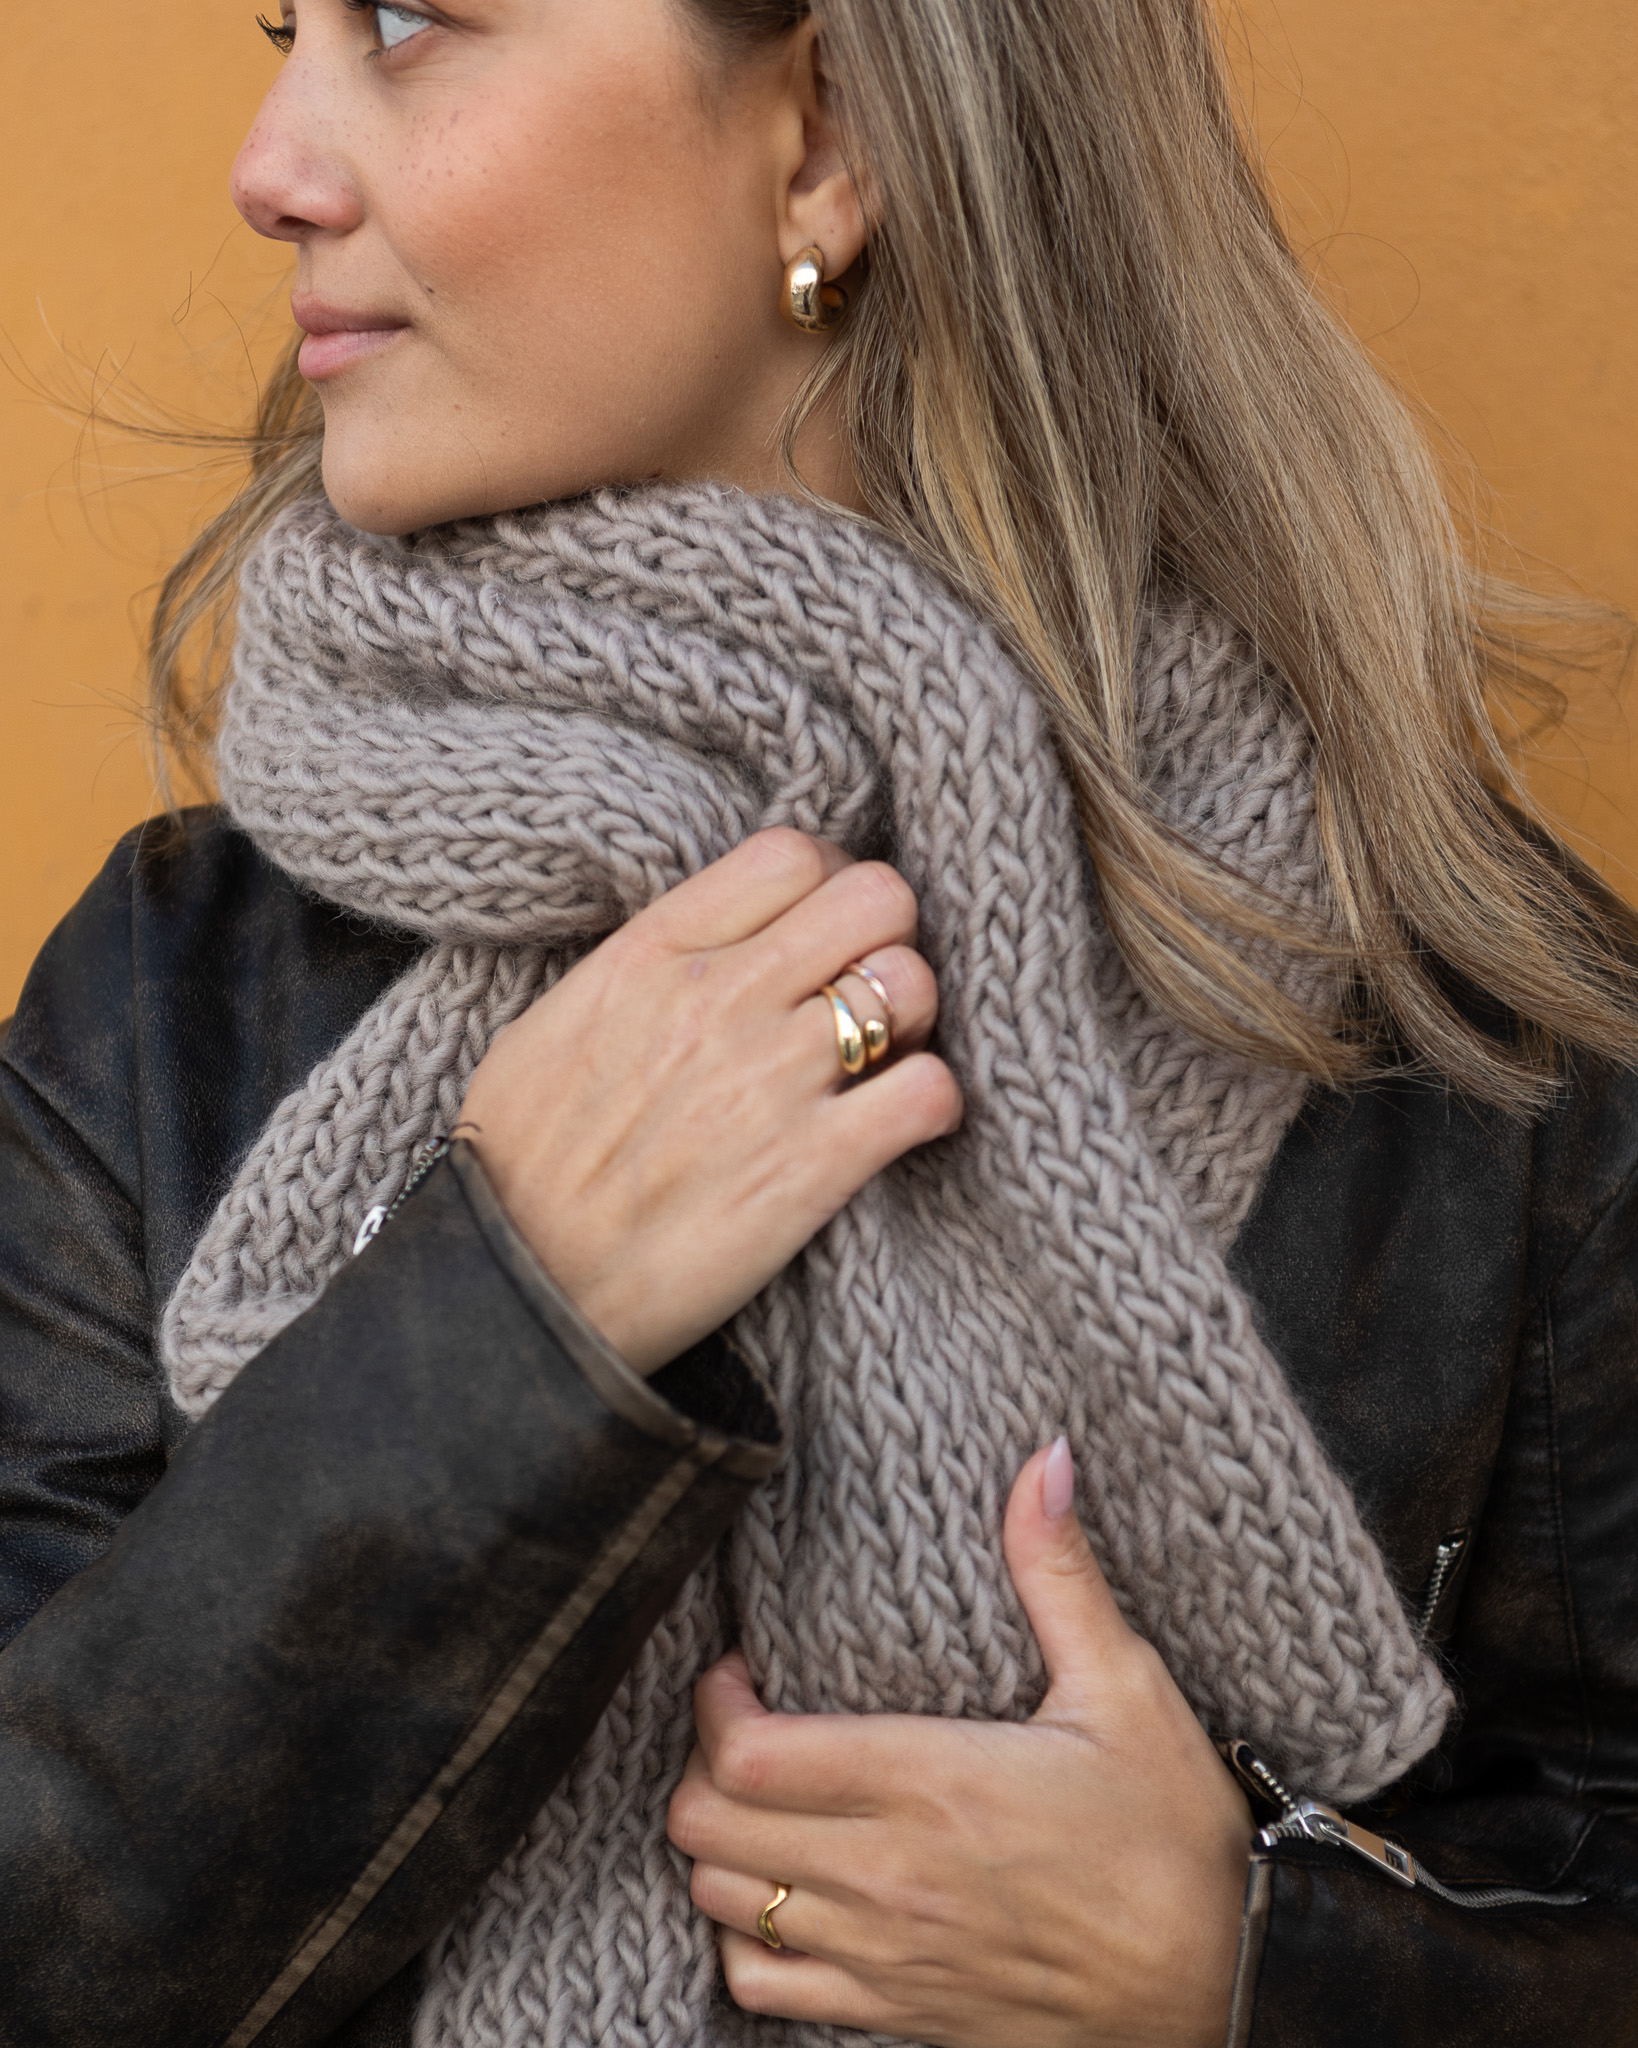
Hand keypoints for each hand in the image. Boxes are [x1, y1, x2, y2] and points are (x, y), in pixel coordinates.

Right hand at [459, 829, 961, 1373]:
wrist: (514, 1294)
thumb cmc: (520, 1167)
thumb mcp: (553, 1025)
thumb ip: (641, 968)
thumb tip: (711, 943)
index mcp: (652, 955)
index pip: (791, 852)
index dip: (829, 882)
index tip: (821, 931)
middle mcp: (720, 999)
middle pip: (877, 896)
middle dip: (888, 938)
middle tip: (865, 994)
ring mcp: (771, 1079)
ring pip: (914, 984)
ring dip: (916, 1022)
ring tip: (881, 1063)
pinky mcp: (813, 1167)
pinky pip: (929, 1092)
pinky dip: (932, 1106)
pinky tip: (897, 1129)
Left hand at [667, 1441, 1251, 2047]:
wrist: (1227, 1987)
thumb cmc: (1177, 1837)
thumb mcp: (1127, 1687)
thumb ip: (1061, 1572)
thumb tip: (1047, 1459)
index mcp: (931, 1782)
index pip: (747, 1753)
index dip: (713, 1700)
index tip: (741, 1667)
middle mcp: (888, 1876)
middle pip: (705, 1825)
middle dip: (702, 1762)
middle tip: (746, 1723)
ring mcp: (883, 1957)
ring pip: (719, 1904)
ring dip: (719, 1846)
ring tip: (763, 1799)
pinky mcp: (895, 2016)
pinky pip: (761, 1991)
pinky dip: (746, 1941)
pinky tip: (787, 1894)